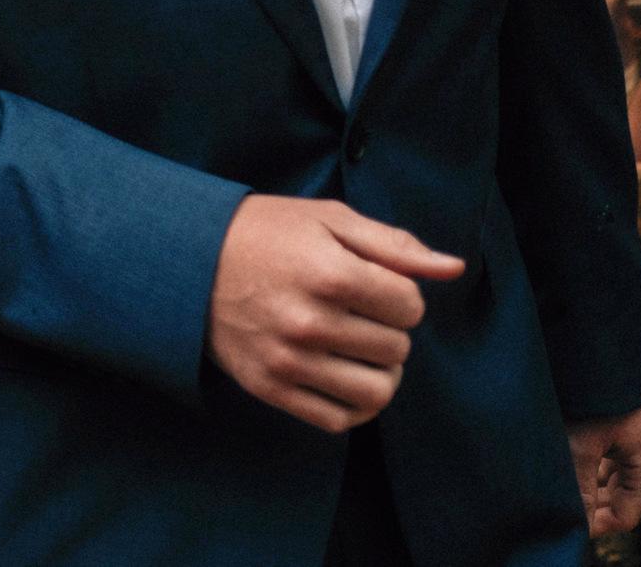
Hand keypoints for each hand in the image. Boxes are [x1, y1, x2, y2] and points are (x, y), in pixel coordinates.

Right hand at [206, 195, 464, 433]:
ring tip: (360, 350)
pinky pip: (339, 420)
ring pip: (377, 392)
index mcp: (330, 274)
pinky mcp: (270, 388)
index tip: (373, 284)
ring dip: (380, 371)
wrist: (186, 259)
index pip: (411, 307)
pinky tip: (344, 377)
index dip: (400, 294)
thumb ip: (394, 245)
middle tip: (359, 312)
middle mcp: (310, 322)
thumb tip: (454, 269)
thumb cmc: (266, 233)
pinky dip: (354, 405)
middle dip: (389, 330)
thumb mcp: (328, 221)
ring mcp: (288, 360)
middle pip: (397, 348)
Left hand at [566, 401, 640, 534]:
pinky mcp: (640, 420)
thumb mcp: (581, 442)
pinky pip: (622, 454)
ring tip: (564, 481)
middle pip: (627, 496)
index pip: (627, 515)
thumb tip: (575, 520)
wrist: (602, 342)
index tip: (570, 523)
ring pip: (623, 474)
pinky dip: (600, 462)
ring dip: (595, 481)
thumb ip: (579, 485)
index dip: (597, 523)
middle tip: (562, 504)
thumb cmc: (597, 390)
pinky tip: (575, 457)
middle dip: (595, 503)